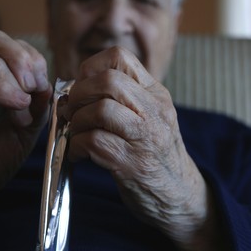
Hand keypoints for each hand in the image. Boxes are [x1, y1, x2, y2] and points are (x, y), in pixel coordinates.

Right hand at [0, 31, 51, 248]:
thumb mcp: (26, 134)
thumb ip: (38, 110)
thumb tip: (48, 87)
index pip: (15, 48)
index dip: (35, 61)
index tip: (43, 89)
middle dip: (26, 60)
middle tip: (34, 88)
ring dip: (18, 86)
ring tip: (22, 115)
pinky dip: (3, 91)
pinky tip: (17, 107)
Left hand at [65, 46, 222, 250]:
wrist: (179, 192)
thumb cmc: (154, 153)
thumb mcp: (149, 116)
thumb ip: (120, 100)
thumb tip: (73, 91)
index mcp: (155, 93)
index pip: (119, 58)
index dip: (90, 68)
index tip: (81, 87)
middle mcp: (154, 110)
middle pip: (107, 81)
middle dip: (79, 94)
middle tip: (72, 111)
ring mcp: (145, 137)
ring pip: (100, 110)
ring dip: (77, 122)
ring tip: (76, 133)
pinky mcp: (132, 163)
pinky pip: (93, 142)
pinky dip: (77, 146)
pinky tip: (79, 153)